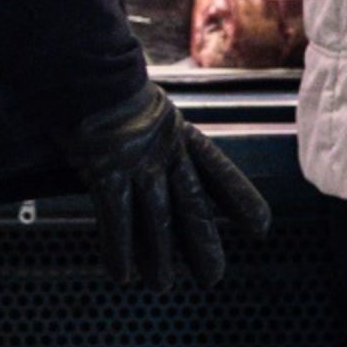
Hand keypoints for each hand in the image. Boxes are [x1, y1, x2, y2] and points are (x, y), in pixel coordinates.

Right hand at [65, 85, 271, 290]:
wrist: (84, 60)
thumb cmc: (104, 74)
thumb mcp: (139, 97)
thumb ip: (147, 120)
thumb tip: (146, 122)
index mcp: (178, 132)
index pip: (218, 172)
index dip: (241, 201)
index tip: (261, 228)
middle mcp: (166, 153)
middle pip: (193, 208)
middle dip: (203, 245)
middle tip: (211, 277)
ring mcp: (138, 165)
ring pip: (158, 223)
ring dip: (159, 259)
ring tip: (161, 286)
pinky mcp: (108, 173)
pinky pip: (116, 221)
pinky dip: (120, 250)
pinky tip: (121, 276)